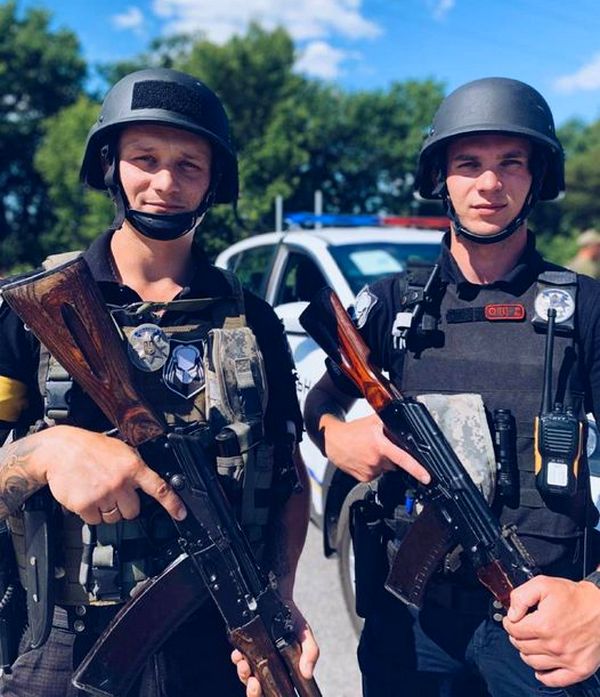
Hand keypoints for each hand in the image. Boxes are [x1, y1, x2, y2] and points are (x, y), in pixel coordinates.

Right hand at [39, 425, 185, 523]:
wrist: (59, 450)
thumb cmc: (90, 447)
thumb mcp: (121, 449)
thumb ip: (135, 466)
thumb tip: (149, 481)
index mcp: (132, 467)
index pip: (158, 488)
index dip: (172, 503)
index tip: (180, 514)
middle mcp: (120, 482)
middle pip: (133, 511)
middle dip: (125, 506)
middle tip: (114, 492)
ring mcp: (103, 495)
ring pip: (114, 518)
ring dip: (107, 510)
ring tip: (98, 491)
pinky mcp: (85, 505)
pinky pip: (94, 521)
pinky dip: (90, 513)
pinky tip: (86, 496)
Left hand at [231, 600, 318, 695]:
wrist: (280, 599)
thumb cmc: (294, 621)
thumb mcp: (306, 636)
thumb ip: (310, 652)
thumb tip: (307, 673)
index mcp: (283, 670)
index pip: (274, 690)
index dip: (266, 694)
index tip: (263, 688)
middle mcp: (268, 666)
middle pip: (257, 689)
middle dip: (253, 691)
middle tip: (254, 683)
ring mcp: (255, 658)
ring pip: (246, 676)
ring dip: (243, 674)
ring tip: (245, 665)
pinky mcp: (245, 647)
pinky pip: (238, 658)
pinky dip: (237, 659)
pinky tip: (239, 654)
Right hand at [321, 413, 429, 483]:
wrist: (333, 441)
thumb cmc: (352, 431)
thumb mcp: (373, 421)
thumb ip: (390, 422)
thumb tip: (405, 419)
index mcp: (379, 445)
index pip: (402, 458)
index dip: (417, 469)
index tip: (426, 477)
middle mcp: (375, 459)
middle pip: (395, 462)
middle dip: (392, 456)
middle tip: (380, 447)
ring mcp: (370, 470)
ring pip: (386, 469)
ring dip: (382, 462)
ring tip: (369, 451)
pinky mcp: (364, 478)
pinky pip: (377, 474)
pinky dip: (374, 468)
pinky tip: (365, 459)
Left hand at [503, 574, 599, 686]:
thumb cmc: (576, 598)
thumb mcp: (543, 585)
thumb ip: (521, 596)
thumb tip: (511, 613)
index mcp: (543, 625)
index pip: (513, 630)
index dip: (509, 623)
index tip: (512, 620)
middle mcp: (554, 645)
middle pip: (521, 646)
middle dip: (517, 636)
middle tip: (521, 630)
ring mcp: (566, 659)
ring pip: (532, 662)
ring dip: (527, 652)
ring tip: (531, 643)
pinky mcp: (578, 669)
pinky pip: (554, 680)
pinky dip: (543, 675)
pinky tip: (541, 666)